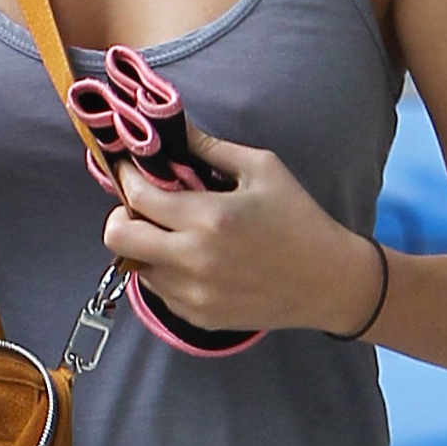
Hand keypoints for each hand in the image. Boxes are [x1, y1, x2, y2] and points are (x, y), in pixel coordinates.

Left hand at [98, 130, 386, 338]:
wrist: (328, 282)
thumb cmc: (299, 218)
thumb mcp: (262, 169)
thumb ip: (210, 148)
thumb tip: (172, 128)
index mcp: (209, 217)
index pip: (137, 195)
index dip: (126, 177)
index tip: (129, 169)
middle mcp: (193, 260)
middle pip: (118, 237)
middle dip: (121, 215)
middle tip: (141, 205)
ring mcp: (193, 294)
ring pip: (136, 266)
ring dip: (145, 245)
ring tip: (175, 233)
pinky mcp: (199, 317)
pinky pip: (159, 291)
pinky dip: (165, 272)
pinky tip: (194, 259)